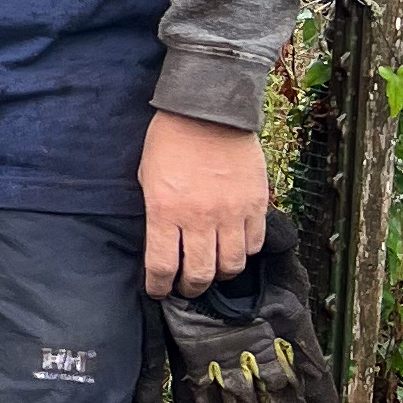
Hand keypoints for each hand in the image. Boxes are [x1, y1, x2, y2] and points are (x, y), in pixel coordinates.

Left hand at [139, 111, 268, 299]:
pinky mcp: (255, 205)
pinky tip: (234, 247)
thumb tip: (162, 242)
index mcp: (164, 212)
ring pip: (231, 266)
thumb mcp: (146, 177)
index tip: (159, 291)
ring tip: (214, 270)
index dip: (159, 287)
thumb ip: (155, 212)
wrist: (209, 111)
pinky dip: (244, 252)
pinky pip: (254, 244)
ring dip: (220, 274)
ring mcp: (230, 213)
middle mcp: (198, 218)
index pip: (161, 267)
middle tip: (188, 286)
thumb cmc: (170, 140)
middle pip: (199, 274)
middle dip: (190, 287)